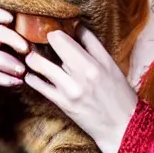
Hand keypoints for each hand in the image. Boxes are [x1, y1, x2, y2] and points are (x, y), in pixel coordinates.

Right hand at [0, 8, 29, 104]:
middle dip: (12, 39)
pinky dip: (3, 78)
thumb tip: (48, 34)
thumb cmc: (4, 57)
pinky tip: (18, 82)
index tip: (11, 18)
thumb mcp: (11, 45)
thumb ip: (23, 37)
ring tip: (23, 71)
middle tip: (27, 49)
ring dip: (8, 63)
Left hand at [24, 25, 137, 152]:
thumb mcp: (111, 65)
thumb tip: (76, 26)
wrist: (122, 127)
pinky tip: (32, 73)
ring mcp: (69, 89)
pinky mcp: (62, 103)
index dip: (58, 29)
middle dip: (44, 37)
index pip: (70, 34)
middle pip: (55, 43)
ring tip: (32, 54)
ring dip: (33, 56)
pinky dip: (32, 76)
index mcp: (95, 62)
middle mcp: (82, 74)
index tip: (54, 29)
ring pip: (41, 64)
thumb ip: (93, 45)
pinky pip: (39, 85)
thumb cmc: (119, 93)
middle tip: (38, 37)